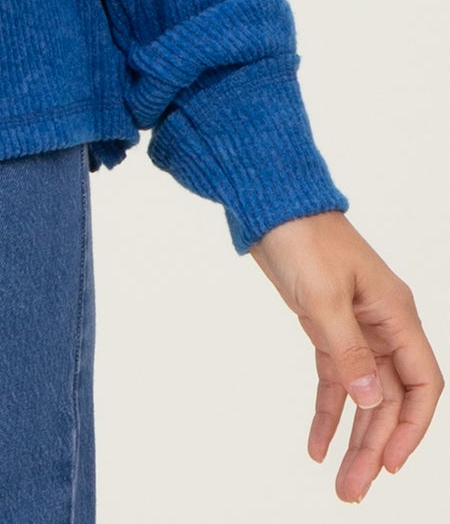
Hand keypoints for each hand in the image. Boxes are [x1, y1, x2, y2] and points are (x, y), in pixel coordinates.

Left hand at [249, 208, 442, 502]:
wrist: (270, 202)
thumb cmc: (303, 236)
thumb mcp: (323, 296)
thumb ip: (347, 349)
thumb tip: (372, 399)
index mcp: (396, 314)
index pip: (421, 384)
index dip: (411, 428)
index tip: (390, 463)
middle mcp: (382, 325)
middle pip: (390, 399)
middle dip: (375, 446)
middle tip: (352, 489)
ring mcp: (356, 328)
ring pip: (364, 396)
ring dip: (353, 438)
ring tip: (338, 482)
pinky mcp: (326, 327)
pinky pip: (334, 380)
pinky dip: (327, 412)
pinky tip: (315, 444)